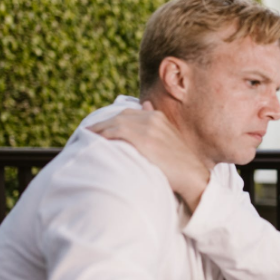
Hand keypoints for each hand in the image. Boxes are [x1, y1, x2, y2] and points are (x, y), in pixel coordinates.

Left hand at [87, 101, 209, 211]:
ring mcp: (149, 127)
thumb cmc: (179, 163)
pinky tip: (96, 140)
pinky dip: (105, 134)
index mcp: (158, 116)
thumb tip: (145, 105)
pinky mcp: (145, 139)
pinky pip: (118, 131)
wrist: (192, 175)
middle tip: (88, 132)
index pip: (127, 113)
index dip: (111, 120)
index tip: (99, 128)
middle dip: (102, 123)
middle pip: (120, 116)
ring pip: (116, 122)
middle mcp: (153, 118)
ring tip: (86, 136)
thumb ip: (155, 124)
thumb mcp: (168, 138)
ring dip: (99, 129)